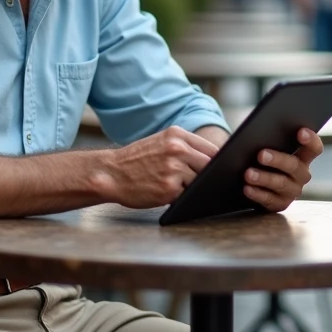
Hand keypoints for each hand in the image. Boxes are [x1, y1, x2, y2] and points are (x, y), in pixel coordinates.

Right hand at [97, 127, 219, 208]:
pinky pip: (187, 194)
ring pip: (199, 181)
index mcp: (177, 135)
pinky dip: (184, 196)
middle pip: (210, 165)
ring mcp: (174, 170)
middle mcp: (177, 149)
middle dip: (209, 175)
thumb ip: (185, 146)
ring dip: (195, 187)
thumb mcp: (160, 142)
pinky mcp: (169, 189)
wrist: (111, 173)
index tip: (220, 170)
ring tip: (181, 187)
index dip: (218, 162)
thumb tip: (213, 160)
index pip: (211, 149)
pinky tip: (172, 194)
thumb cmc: (137, 160)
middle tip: (208, 183)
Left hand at [242, 128, 322, 211]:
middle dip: (278, 160)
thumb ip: (269, 140)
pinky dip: (257, 193)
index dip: (310, 140)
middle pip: (294, 166)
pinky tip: (247, 188)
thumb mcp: (269, 148)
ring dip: (264, 178)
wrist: (252, 182)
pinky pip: (269, 199)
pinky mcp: (280, 204)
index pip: (314, 148)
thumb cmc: (263, 158)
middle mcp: (301, 175)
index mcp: (303, 157)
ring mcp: (292, 191)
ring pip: (281, 183)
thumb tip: (254, 135)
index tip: (300, 132)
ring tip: (248, 173)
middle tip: (261, 155)